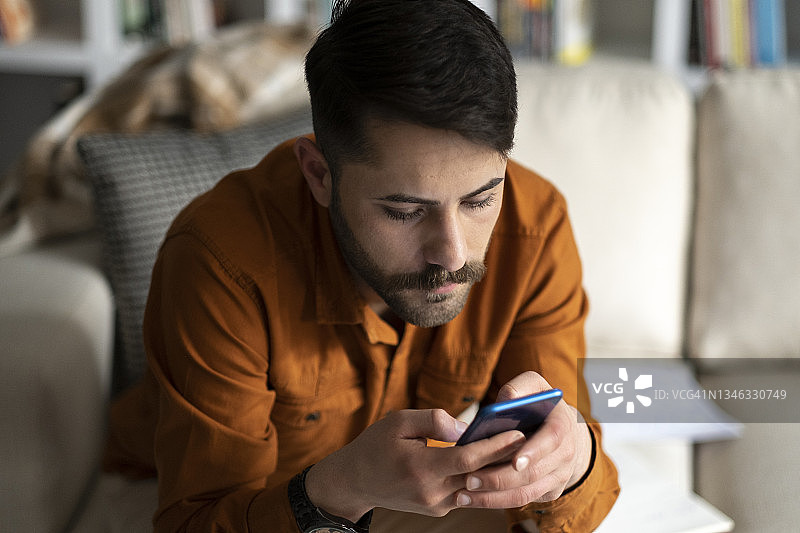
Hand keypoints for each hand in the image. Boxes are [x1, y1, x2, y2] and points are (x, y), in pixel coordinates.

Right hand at [304, 408, 527, 521]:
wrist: (355, 481)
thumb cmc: (376, 445)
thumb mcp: (399, 421)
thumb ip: (433, 420)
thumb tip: (465, 427)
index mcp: (421, 467)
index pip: (469, 458)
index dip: (495, 446)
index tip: (518, 432)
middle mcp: (431, 493)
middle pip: (479, 477)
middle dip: (506, 459)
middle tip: (531, 441)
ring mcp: (435, 505)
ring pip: (476, 489)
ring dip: (497, 472)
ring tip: (520, 451)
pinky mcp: (437, 510)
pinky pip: (466, 494)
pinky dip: (481, 479)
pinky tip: (495, 463)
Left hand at [456, 371, 591, 508]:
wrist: (562, 430)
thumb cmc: (539, 405)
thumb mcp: (535, 387)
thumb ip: (521, 387)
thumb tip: (507, 398)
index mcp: (562, 425)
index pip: (552, 440)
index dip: (534, 451)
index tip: (514, 461)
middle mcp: (565, 454)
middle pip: (533, 473)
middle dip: (500, 478)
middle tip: (469, 479)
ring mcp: (558, 476)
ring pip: (526, 493)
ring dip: (494, 497)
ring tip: (463, 495)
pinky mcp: (548, 491)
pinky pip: (523, 500)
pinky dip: (497, 502)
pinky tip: (472, 500)